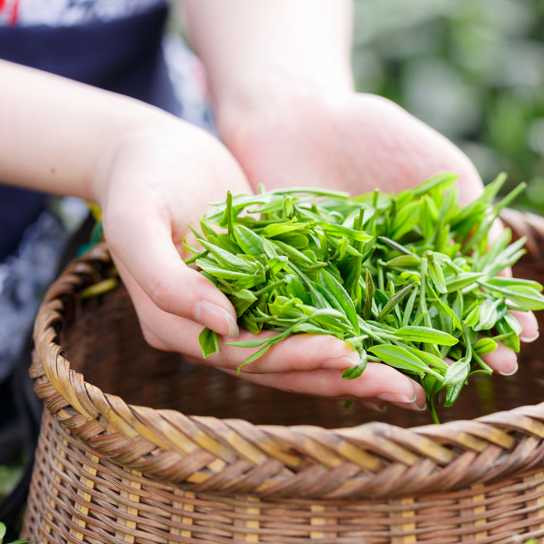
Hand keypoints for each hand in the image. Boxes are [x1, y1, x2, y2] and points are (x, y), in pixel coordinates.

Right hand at [91, 119, 426, 409]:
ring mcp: (240, 312)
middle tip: (403, 390)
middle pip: (281, 365)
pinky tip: (387, 343)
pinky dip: (344, 331)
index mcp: (177, 326)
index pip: (245, 355)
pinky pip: (308, 317)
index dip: (296, 358)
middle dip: (341, 377)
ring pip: (300, 350)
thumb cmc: (139, 180)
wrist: (150, 152)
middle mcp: (212, 331)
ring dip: (352, 368)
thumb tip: (223, 322)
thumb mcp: (136, 223)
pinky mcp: (265, 289)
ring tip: (407, 383)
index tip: (348, 355)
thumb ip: (166, 279)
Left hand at [219, 88, 538, 375]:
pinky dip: (348, 345)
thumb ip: (473, 220)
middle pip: (433, 324)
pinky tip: (373, 365)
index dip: (495, 319)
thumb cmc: (376, 136)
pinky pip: (325, 324)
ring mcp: (346, 291)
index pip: (466, 298)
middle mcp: (390, 283)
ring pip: (384, 334)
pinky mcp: (298, 292)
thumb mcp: (442, 170)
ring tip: (450, 379)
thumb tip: (507, 277)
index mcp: (426, 258)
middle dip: (468, 348)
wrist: (299, 115)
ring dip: (416, 360)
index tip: (523, 341)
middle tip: (501, 371)